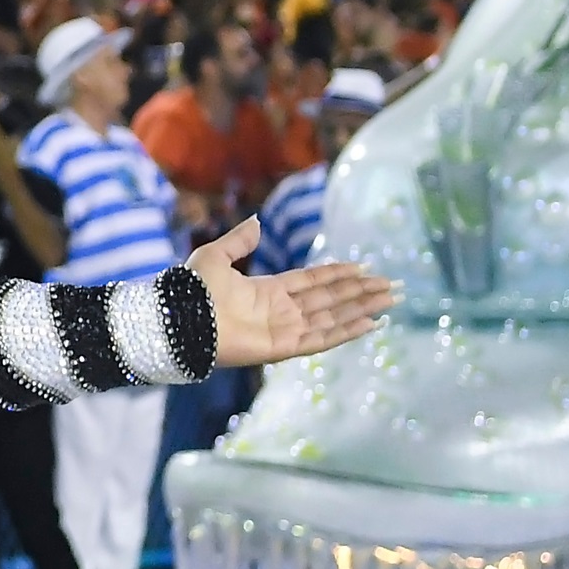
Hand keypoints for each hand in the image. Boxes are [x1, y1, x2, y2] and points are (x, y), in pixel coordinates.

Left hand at [186, 220, 399, 368]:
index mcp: (267, 291)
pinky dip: (346, 332)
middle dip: (361, 292)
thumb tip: (257, 221)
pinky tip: (370, 324)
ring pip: (333, 317)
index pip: (312, 281)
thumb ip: (238, 241)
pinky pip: (321, 338)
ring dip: (362, 308)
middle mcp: (281, 311)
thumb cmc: (190, 292)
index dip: (338, 275)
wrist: (177, 321)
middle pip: (331, 299)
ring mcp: (284, 330)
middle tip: (392, 284)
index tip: (363, 268)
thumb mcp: (214, 257)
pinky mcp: (283, 347)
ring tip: (390, 299)